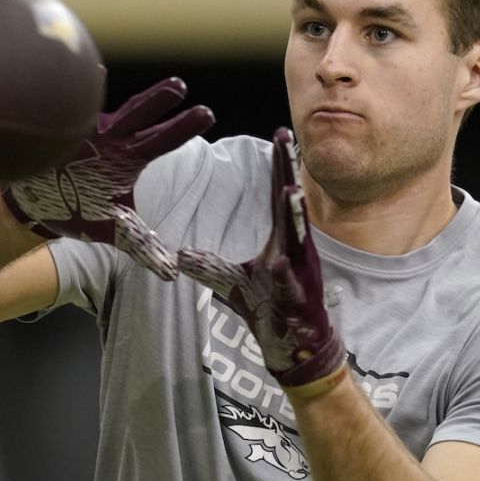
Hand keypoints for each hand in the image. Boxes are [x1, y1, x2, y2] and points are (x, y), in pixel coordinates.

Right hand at [2, 76, 214, 279]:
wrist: (38, 204)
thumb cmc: (81, 210)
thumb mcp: (116, 230)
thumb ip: (144, 246)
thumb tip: (172, 273)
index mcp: (131, 157)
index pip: (163, 138)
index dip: (182, 127)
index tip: (207, 113)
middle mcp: (114, 138)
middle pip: (143, 115)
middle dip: (161, 102)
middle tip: (183, 87)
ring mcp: (88, 132)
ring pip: (113, 108)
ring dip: (132, 96)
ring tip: (156, 81)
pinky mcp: (62, 132)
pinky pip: (70, 108)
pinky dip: (76, 93)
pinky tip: (89, 74)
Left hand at [178, 128, 346, 395]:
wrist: (294, 344)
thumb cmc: (270, 308)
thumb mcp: (231, 283)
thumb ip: (208, 265)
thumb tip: (180, 254)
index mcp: (282, 239)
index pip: (280, 195)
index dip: (279, 166)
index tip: (279, 137)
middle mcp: (294, 247)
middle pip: (291, 202)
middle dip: (289, 171)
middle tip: (286, 138)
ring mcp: (299, 270)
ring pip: (296, 236)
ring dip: (295, 213)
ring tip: (291, 188)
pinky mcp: (298, 296)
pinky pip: (289, 283)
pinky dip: (284, 272)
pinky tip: (278, 262)